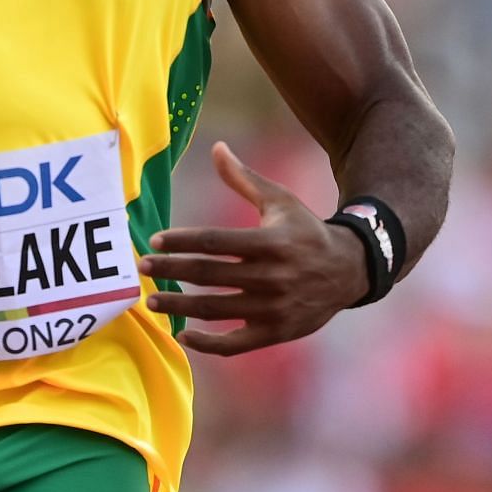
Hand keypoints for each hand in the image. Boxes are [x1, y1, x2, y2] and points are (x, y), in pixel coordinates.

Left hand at [138, 142, 368, 355]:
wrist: (350, 270)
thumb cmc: (306, 230)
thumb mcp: (280, 200)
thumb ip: (243, 178)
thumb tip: (216, 147)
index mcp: (271, 242)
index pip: (215, 241)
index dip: (181, 241)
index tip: (154, 241)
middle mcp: (272, 276)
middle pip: (209, 275)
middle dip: (170, 271)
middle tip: (142, 268)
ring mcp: (274, 308)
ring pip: (215, 310)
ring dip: (179, 307)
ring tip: (152, 302)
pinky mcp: (276, 332)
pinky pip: (236, 344)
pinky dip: (209, 344)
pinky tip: (185, 336)